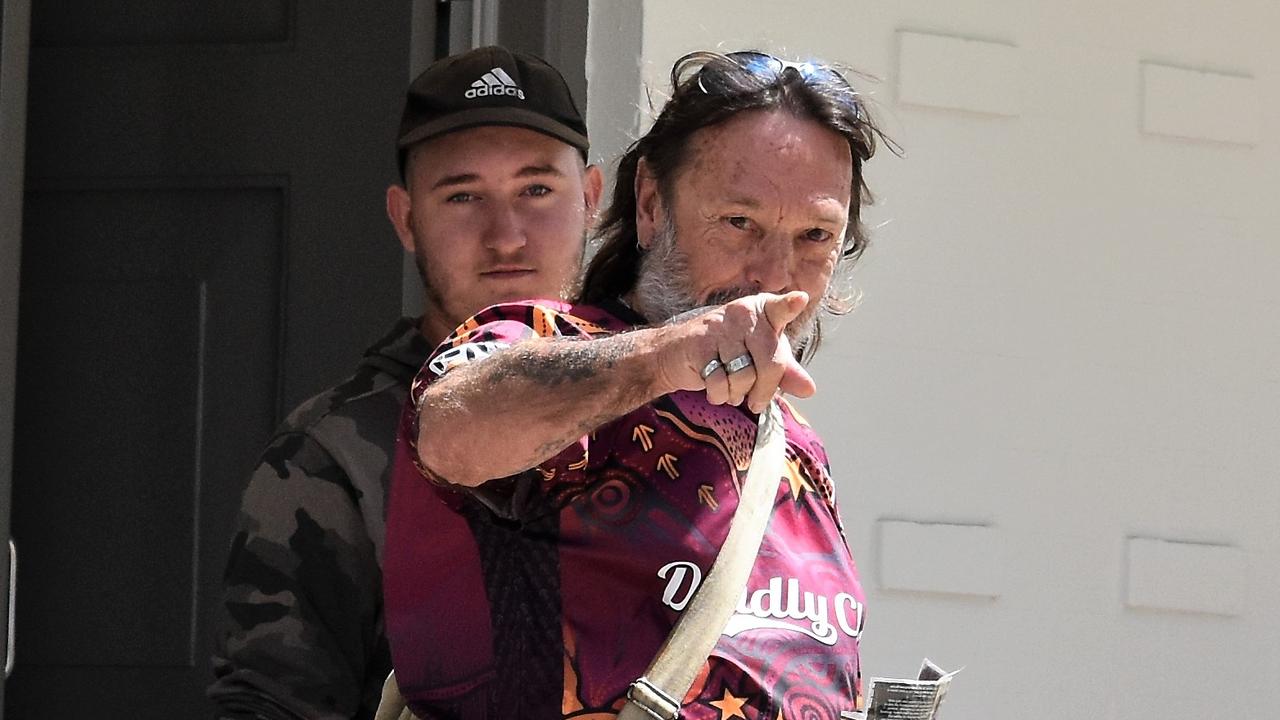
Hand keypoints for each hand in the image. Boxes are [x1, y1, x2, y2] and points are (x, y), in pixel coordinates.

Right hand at [659, 291, 815, 411]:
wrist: (675, 354)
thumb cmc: (726, 353)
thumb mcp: (760, 359)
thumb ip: (786, 372)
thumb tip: (809, 389)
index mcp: (763, 312)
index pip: (780, 309)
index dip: (789, 305)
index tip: (799, 299)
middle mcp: (743, 314)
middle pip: (770, 363)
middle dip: (765, 391)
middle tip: (757, 402)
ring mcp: (720, 327)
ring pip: (744, 377)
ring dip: (737, 394)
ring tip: (731, 389)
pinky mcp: (699, 344)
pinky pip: (719, 383)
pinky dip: (719, 395)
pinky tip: (715, 388)